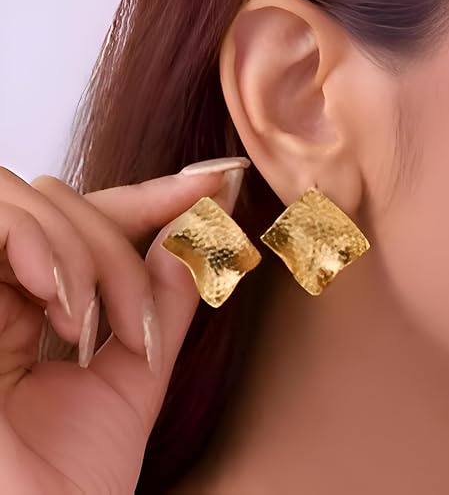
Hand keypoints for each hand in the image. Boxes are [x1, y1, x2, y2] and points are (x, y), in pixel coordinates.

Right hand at [0, 162, 237, 493]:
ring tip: (89, 327)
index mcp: (37, 302)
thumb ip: (165, 297)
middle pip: (62, 203)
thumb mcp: (137, 371)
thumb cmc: (72, 476)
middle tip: (138, 325)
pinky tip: (60, 303)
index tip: (215, 182)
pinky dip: (38, 246)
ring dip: (83, 255)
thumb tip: (198, 226)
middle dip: (116, 251)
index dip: (154, 194)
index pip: (93, 220)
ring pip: (32, 202)